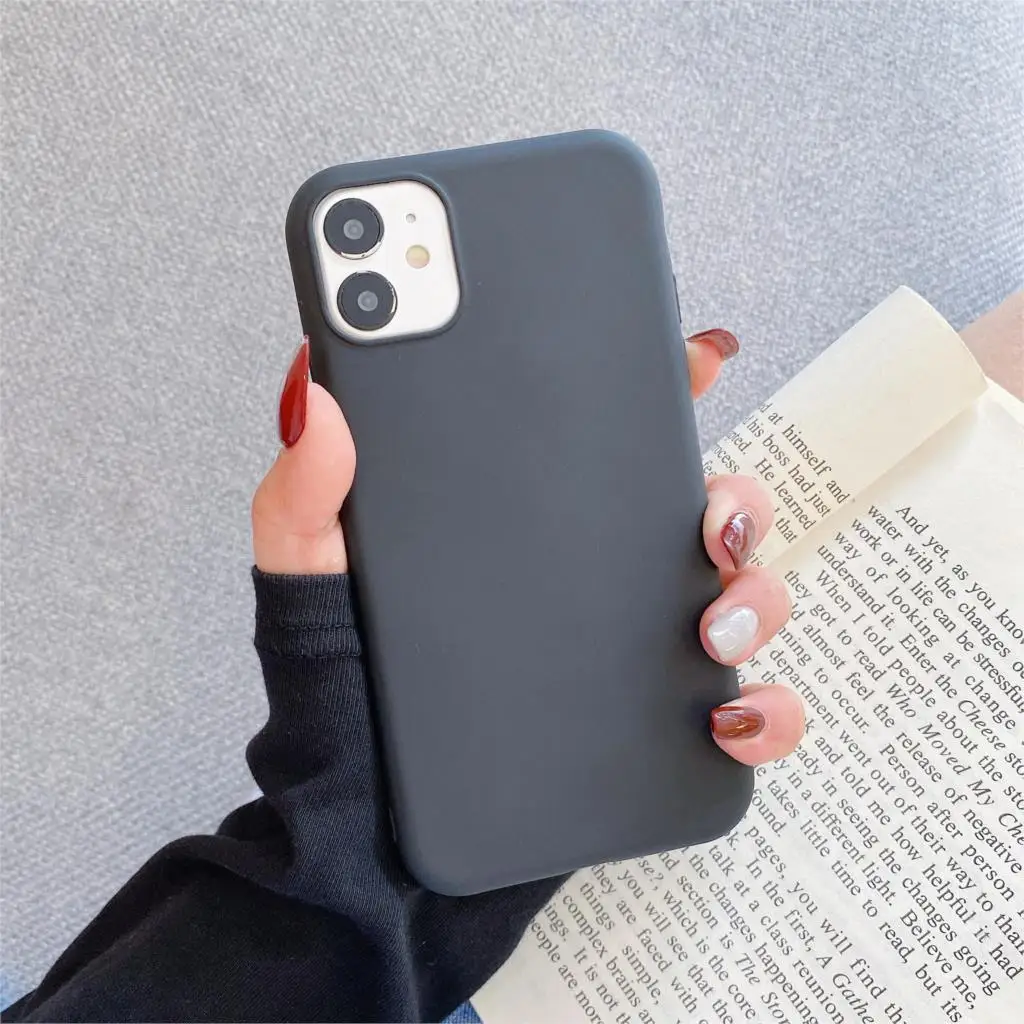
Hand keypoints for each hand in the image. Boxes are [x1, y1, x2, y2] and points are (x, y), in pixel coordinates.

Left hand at [252, 331, 804, 767]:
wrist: (362, 842)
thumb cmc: (338, 703)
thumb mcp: (309, 586)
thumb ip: (305, 497)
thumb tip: (318, 397)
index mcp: (523, 527)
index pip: (603, 440)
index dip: (660, 389)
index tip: (697, 358)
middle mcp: (587, 583)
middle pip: (697, 513)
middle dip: (735, 501)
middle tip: (711, 523)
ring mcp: (625, 658)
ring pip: (738, 600)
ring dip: (757, 597)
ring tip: (712, 625)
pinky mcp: (649, 735)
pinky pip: (740, 714)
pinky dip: (762, 711)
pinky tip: (727, 715)